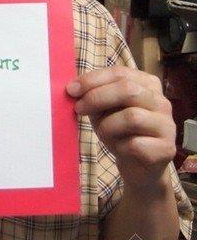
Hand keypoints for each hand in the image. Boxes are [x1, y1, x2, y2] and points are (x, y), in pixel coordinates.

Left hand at [66, 66, 175, 190]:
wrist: (138, 167)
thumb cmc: (119, 132)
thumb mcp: (103, 110)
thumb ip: (93, 96)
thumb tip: (73, 88)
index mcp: (147, 85)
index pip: (119, 73)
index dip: (93, 79)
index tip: (71, 89)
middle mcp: (161, 101)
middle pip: (128, 90)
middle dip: (97, 98)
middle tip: (78, 109)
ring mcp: (167, 125)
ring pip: (132, 117)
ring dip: (108, 126)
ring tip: (103, 134)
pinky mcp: (166, 149)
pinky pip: (135, 144)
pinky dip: (119, 146)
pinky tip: (120, 149)